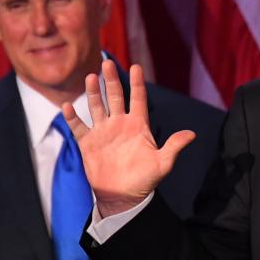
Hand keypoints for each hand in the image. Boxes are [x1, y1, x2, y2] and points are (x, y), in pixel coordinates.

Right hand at [62, 61, 194, 217]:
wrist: (123, 197)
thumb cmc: (145, 180)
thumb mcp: (163, 164)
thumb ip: (174, 146)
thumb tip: (191, 134)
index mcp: (138, 125)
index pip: (137, 98)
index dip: (137, 83)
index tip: (136, 67)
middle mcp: (119, 124)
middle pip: (114, 96)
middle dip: (110, 80)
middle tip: (106, 63)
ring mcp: (103, 132)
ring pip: (96, 106)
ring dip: (92, 93)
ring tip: (90, 77)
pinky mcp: (88, 143)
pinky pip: (78, 126)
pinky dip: (72, 117)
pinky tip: (68, 106)